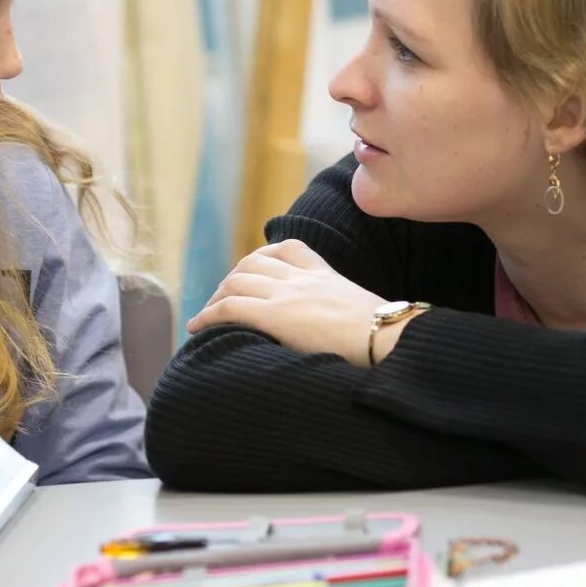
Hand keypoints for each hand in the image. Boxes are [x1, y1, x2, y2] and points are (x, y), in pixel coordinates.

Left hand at [185, 239, 386, 365]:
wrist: (388, 338)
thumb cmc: (385, 338)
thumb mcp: (365, 313)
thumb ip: (346, 312)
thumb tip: (351, 333)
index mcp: (325, 274)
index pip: (287, 248)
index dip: (261, 258)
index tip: (250, 273)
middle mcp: (302, 278)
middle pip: (253, 264)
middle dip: (231, 280)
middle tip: (220, 301)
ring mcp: (288, 294)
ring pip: (236, 282)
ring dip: (215, 298)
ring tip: (206, 316)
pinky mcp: (276, 315)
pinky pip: (230, 307)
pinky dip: (208, 315)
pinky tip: (197, 327)